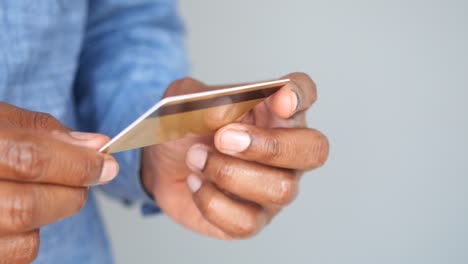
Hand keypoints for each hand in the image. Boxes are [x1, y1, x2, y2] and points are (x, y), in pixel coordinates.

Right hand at [0, 103, 118, 262]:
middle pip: (27, 208)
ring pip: (23, 240)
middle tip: (87, 177)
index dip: (77, 164)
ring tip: (44, 192)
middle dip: (71, 193)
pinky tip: (19, 212)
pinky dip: (28, 237)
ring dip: (50, 215)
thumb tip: (94, 146)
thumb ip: (42, 131)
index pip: (30, 160)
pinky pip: (12, 256)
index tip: (105, 164)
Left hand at [142, 73, 328, 238]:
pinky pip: (247, 222)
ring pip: (280, 189)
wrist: (159, 164)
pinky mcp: (252, 220)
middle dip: (270, 146)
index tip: (281, 98)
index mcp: (274, 111)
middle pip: (313, 150)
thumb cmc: (186, 129)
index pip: (305, 94)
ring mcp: (273, 188)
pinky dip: (212, 201)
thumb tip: (225, 113)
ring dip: (229, 172)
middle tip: (224, 138)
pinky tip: (196, 183)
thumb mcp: (186, 101)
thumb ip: (206, 99)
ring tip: (196, 158)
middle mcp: (285, 151)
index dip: (301, 95)